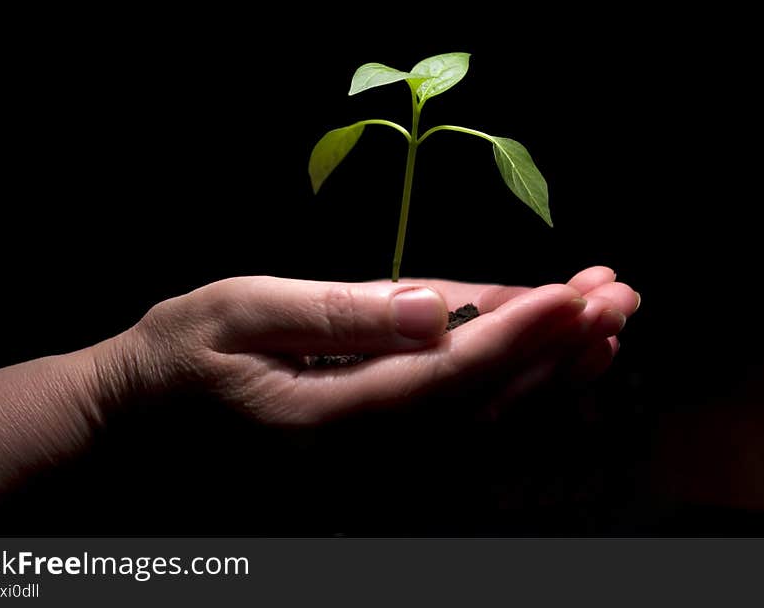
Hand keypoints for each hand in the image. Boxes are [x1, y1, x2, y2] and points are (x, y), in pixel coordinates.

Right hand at [121, 267, 639, 423]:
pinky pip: (464, 437)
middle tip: (618, 293)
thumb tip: (431, 309)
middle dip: (560, 348)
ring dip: (554, 374)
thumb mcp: (244, 311)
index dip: (519, 335)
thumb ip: (339, 315)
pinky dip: (518, 397)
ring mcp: (374, 471)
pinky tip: (556, 365)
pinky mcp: (377, 465)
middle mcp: (363, 460)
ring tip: (608, 321)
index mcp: (326, 419)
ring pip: (487, 427)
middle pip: (486, 408)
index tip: (577, 291)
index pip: (445, 378)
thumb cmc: (185, 354)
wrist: (145, 419)